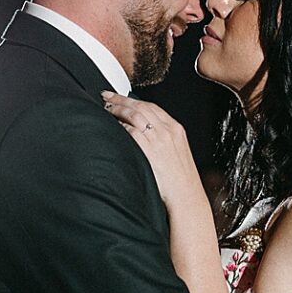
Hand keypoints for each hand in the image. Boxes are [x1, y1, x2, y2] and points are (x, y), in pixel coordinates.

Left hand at [103, 95, 199, 211]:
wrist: (186, 196)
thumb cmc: (181, 182)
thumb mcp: (177, 154)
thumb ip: (163, 141)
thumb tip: (146, 135)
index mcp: (176, 129)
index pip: (151, 106)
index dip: (133, 99)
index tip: (121, 97)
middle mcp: (167, 130)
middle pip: (141, 106)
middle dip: (121, 99)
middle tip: (106, 96)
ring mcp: (158, 139)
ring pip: (134, 115)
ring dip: (117, 109)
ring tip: (105, 108)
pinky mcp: (150, 149)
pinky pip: (131, 131)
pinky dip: (120, 126)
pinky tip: (111, 125)